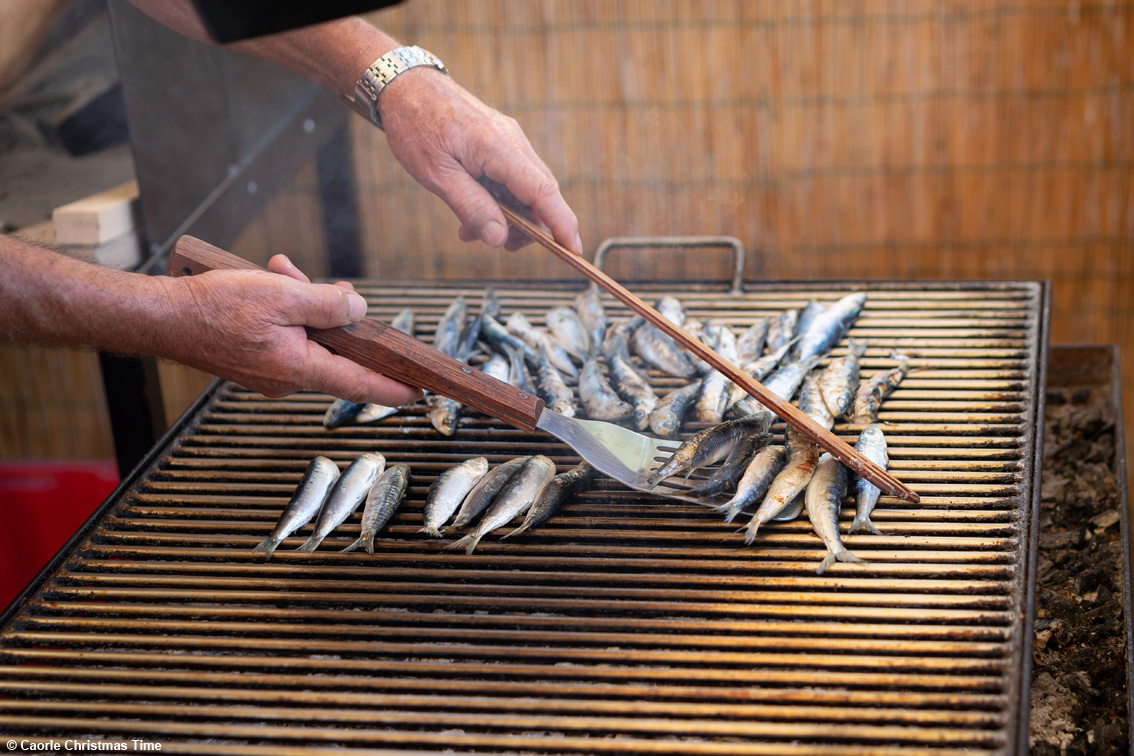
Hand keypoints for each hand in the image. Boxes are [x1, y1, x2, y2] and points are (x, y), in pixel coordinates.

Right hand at [158, 255, 421, 404]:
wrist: (161, 317)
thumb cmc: (214, 308)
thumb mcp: (281, 295)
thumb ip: (327, 303)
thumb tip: (358, 309)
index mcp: (299, 368)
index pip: (360, 383)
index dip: (392, 387)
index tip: (418, 392)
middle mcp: (288, 378)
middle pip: (335, 350)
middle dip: (338, 316)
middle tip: (330, 288)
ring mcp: (271, 372)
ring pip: (309, 337)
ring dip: (306, 304)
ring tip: (284, 271)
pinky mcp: (256, 360)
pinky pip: (287, 336)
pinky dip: (286, 310)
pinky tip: (272, 279)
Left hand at [378, 68, 581, 253]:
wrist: (406, 84)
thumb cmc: (416, 124)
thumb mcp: (436, 174)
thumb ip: (471, 206)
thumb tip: (500, 238)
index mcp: (499, 147)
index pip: (543, 191)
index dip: (562, 224)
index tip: (574, 250)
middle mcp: (512, 142)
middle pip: (540, 194)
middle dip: (528, 227)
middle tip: (501, 247)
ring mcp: (508, 140)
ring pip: (525, 190)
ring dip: (508, 217)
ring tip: (471, 232)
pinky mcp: (499, 143)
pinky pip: (511, 179)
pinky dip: (499, 201)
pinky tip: (472, 215)